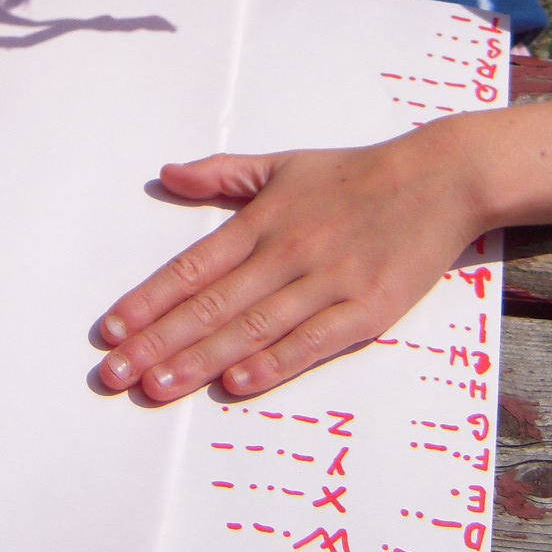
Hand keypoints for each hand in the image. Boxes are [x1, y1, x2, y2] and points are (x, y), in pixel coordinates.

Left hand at [96, 130, 478, 401]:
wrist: (439, 179)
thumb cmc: (356, 174)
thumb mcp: (283, 165)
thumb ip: (223, 174)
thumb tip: (168, 174)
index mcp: (263, 221)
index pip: (193, 267)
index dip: (150, 300)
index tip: (111, 329)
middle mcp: (287, 252)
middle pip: (212, 305)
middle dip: (158, 342)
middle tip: (114, 373)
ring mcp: (327, 283)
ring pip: (253, 328)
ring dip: (201, 361)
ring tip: (157, 386)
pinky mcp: (367, 309)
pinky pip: (312, 342)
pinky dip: (273, 363)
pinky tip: (236, 384)